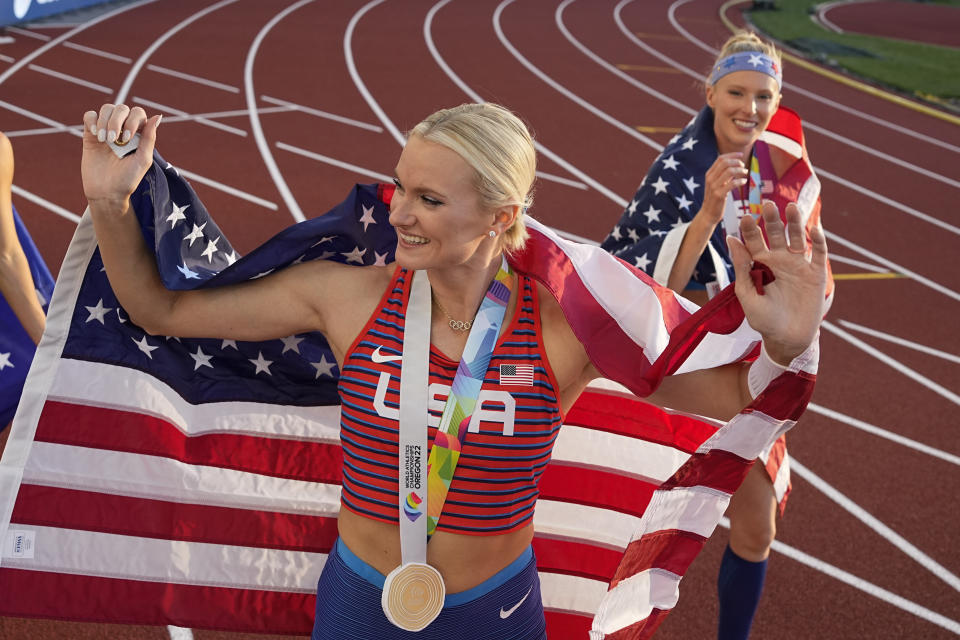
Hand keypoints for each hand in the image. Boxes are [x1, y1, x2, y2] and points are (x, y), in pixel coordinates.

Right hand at [81, 104, 160, 210]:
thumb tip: (158, 116)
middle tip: (115, 140)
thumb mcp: (143, 160)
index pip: (138, 113)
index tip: (128, 138)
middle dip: (117, 121)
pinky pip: (90, 116)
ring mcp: (106, 130)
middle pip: (121, 108)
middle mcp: (123, 129)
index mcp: (138, 134)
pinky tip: (96, 134)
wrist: (106, 192)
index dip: (133, 120)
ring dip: (105, 121)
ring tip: (105, 140)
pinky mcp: (91, 134)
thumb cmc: (128, 179)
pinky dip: (92, 120)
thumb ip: (149, 138)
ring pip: (106, 109)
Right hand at [697, 152, 748, 225]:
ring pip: (729, 171)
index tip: (741, 155)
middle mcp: (710, 178)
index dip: (732, 155)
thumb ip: (723, 175)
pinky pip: (732, 184)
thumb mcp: (717, 184)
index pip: (720, 159)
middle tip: (744, 166)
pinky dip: (740, 181)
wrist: (708, 214)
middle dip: (737, 162)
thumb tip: (735, 165)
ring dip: (740, 170)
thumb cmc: (715, 198)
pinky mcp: (719, 195)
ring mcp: (714, 186)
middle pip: (725, 163)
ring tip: (745, 173)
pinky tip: (744, 182)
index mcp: (709, 174)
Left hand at [727, 201, 827, 364]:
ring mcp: (799, 265)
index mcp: (761, 264)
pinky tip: (813, 230)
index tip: (744, 217)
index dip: (749, 230)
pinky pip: (818, 253)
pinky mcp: (816, 273)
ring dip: (795, 222)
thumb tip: (730, 238)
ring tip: (790, 206)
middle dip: (772, 220)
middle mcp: (780, 260)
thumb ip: (741, 267)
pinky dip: (817, 241)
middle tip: (767, 204)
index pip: (754, 241)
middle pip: (776, 234)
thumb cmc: (763, 319)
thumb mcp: (747, 294)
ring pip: (797, 237)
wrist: (787, 338)